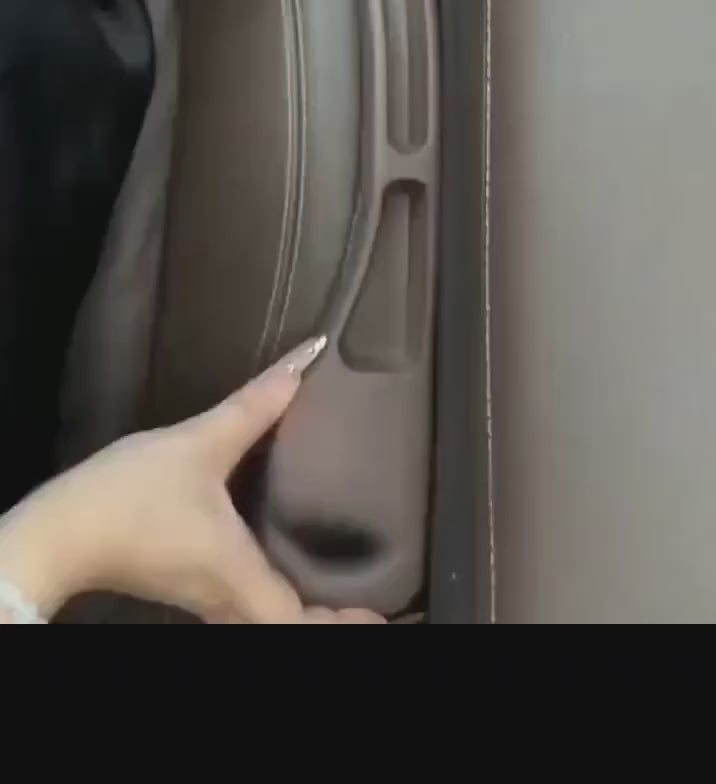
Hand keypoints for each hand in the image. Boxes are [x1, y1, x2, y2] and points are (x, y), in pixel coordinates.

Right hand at [0, 341, 384, 623]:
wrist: (61, 531)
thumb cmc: (130, 497)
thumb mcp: (197, 444)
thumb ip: (252, 407)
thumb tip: (302, 365)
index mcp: (240, 575)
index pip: (303, 624)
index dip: (344, 623)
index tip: (380, 610)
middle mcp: (227, 597)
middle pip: (287, 625)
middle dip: (329, 618)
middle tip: (367, 599)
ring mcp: (203, 596)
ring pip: (264, 617)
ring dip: (300, 608)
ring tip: (333, 584)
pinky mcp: (184, 585)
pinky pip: (241, 604)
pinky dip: (271, 597)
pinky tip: (275, 563)